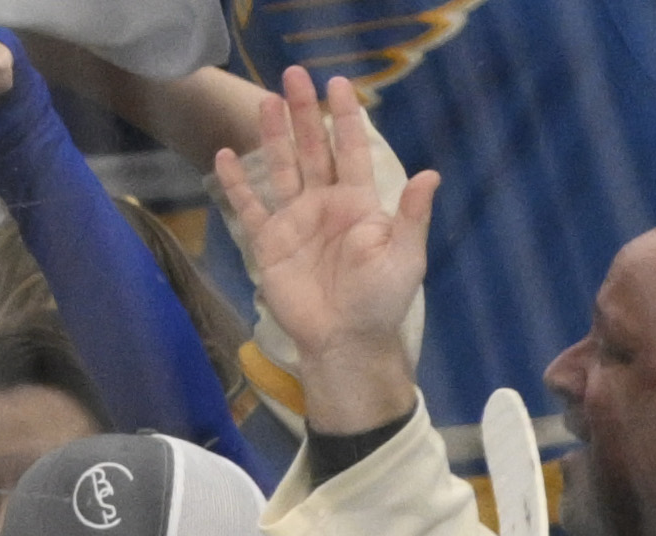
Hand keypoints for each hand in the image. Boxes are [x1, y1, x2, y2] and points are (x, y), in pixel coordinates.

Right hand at [211, 65, 435, 434]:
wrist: (344, 338)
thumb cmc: (380, 299)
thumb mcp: (406, 256)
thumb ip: (412, 215)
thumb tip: (430, 174)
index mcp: (358, 202)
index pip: (350, 149)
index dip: (344, 117)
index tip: (336, 85)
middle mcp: (325, 204)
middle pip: (312, 148)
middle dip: (303, 113)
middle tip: (292, 76)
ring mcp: (295, 222)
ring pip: (282, 169)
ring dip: (272, 137)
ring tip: (263, 103)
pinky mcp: (269, 245)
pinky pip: (250, 208)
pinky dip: (236, 184)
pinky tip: (225, 158)